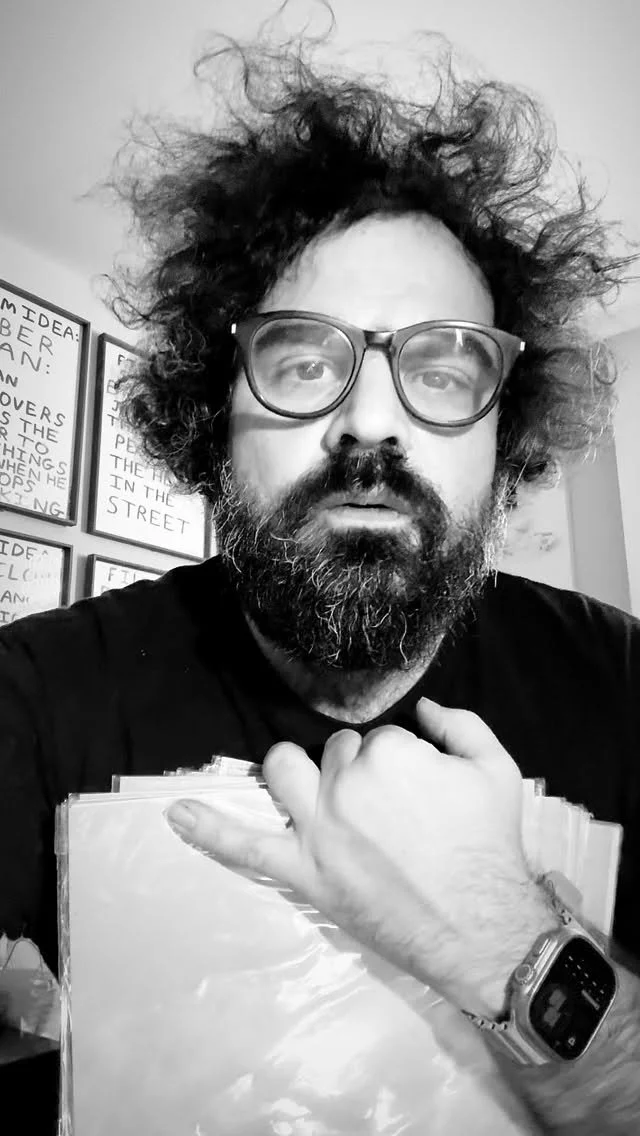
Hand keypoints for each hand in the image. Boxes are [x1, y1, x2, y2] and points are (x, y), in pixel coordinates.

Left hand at [165, 698, 554, 1013]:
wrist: (482, 926)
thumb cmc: (490, 846)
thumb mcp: (497, 768)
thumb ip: (460, 723)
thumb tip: (423, 707)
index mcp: (389, 753)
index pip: (378, 737)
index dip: (400, 762)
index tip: (420, 792)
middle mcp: (344, 784)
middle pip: (335, 752)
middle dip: (358, 769)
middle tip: (392, 811)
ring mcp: (318, 828)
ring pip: (283, 771)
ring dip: (297, 773)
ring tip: (321, 795)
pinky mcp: (304, 871)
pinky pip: (246, 847)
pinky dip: (210, 830)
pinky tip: (177, 815)